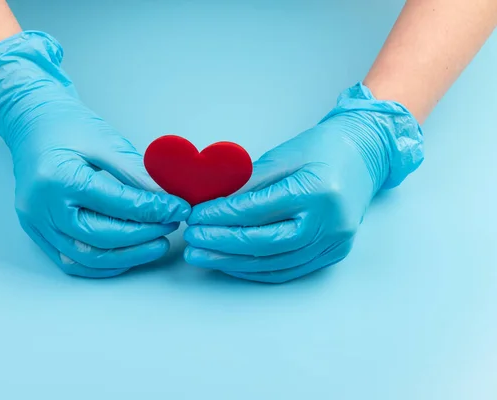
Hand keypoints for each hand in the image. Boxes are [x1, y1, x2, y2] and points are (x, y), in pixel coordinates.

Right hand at [0, 31, 189, 277]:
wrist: (32, 124)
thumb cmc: (68, 126)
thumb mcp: (107, 142)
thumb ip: (137, 174)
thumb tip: (168, 200)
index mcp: (58, 177)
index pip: (114, 203)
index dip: (152, 210)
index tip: (179, 208)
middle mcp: (42, 206)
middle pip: (99, 236)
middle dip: (143, 236)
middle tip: (172, 225)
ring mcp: (36, 223)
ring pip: (86, 256)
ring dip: (127, 256)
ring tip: (157, 243)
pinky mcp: (38, 233)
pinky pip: (72, 261)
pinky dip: (104, 264)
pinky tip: (129, 254)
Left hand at [184, 83, 422, 282]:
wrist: (364, 156)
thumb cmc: (323, 149)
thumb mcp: (282, 156)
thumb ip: (247, 182)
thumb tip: (210, 204)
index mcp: (317, 190)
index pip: (258, 210)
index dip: (221, 215)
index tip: (195, 215)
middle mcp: (328, 222)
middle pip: (264, 242)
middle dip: (222, 243)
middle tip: (192, 239)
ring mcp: (333, 242)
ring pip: (274, 262)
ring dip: (233, 262)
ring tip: (203, 255)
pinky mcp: (332, 253)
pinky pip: (288, 270)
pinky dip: (256, 269)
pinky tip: (231, 264)